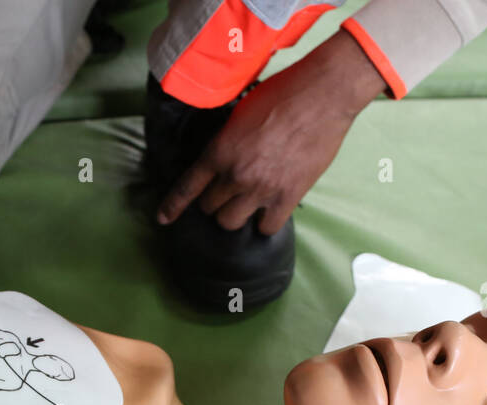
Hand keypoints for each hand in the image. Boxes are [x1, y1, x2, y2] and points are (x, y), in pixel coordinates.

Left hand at [157, 30, 386, 234]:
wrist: (323, 95)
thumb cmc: (283, 94)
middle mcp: (236, 175)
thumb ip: (227, 142)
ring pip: (232, 223)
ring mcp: (261, 189)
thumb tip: (224, 159)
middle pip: (210, 208)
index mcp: (220, 151)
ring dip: (236, 215)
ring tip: (246, 204)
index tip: (163, 218)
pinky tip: (270, 211)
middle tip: (227, 193)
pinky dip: (265, 223)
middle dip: (215, 201)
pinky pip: (266, 228)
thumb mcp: (240, 114)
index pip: (188, 187)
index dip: (173, 206)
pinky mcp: (288, 197)